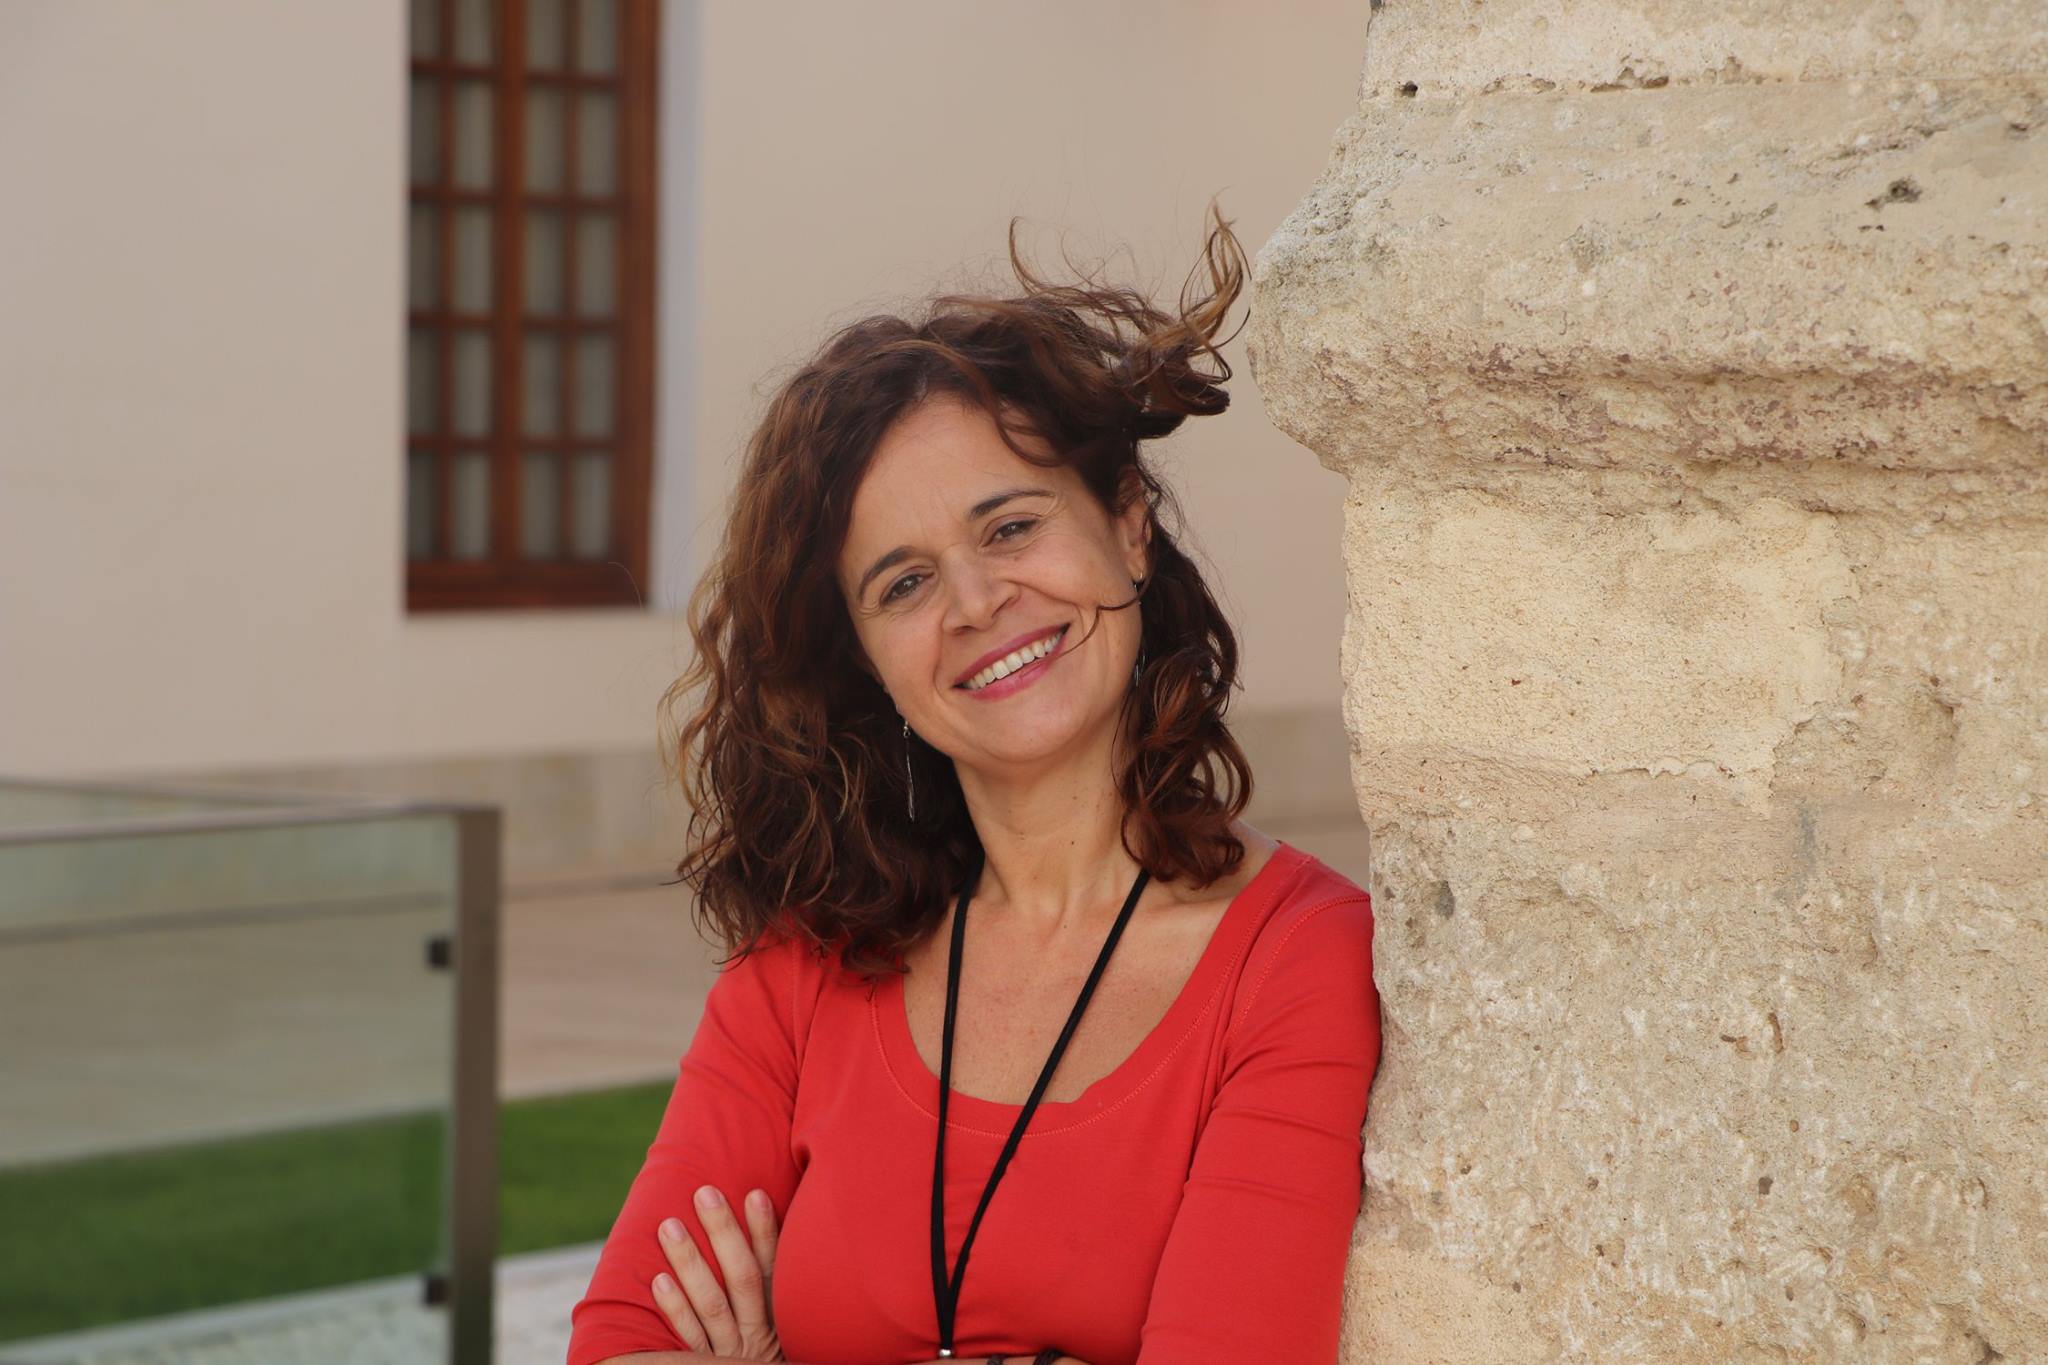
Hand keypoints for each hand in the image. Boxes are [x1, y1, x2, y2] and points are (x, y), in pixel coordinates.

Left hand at [650, 1184, 783, 1359]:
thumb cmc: (763, 1358)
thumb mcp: (781, 1328)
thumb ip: (771, 1291)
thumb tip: (763, 1218)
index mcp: (780, 1320)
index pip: (774, 1269)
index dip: (766, 1232)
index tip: (754, 1193)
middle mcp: (757, 1337)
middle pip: (743, 1279)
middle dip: (724, 1234)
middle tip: (704, 1192)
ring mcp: (729, 1355)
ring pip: (712, 1304)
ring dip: (690, 1262)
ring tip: (669, 1225)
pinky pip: (687, 1340)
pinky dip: (676, 1310)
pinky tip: (659, 1281)